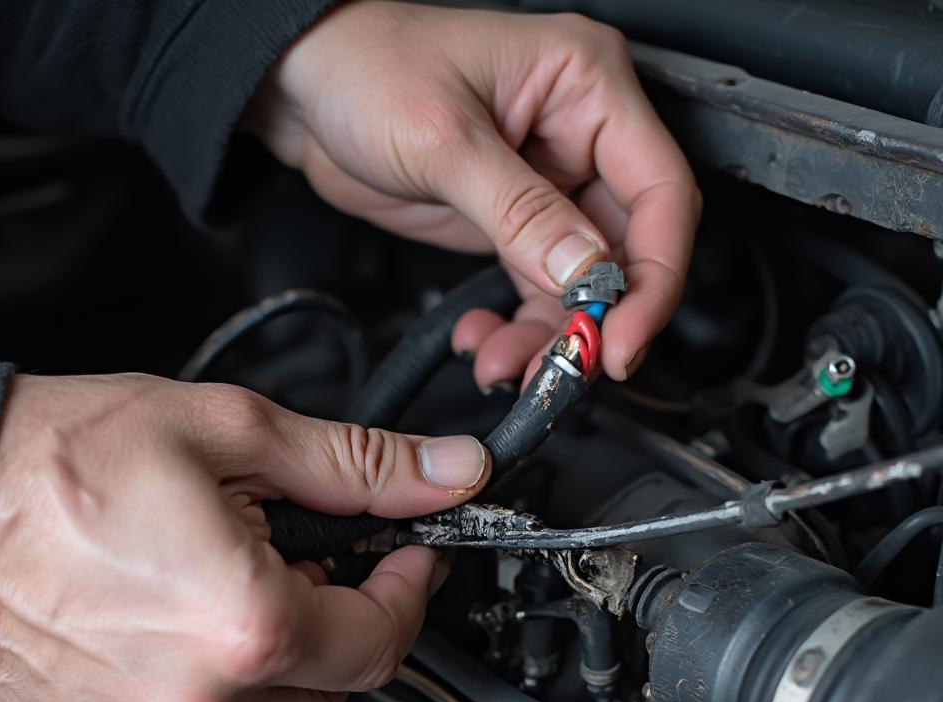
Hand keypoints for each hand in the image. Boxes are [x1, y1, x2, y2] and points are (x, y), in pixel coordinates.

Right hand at [0, 374, 488, 701]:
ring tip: (237, 596)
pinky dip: (208, 696)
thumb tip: (444, 471)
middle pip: (333, 701)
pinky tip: (177, 632)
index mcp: (246, 625)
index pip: (382, 641)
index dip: (409, 593)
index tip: (405, 561)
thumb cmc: (57, 458)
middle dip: (347, 638)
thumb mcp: (232, 433)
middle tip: (319, 574)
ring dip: (279, 673)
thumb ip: (357, 465)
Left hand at [246, 1, 699, 386]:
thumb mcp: (446, 141)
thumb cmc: (367, 68)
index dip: (654, 277)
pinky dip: (517, 329)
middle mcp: (580, 136)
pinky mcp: (514, 225)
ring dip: (550, 337)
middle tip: (569, 369)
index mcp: (588, 87)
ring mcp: (548, 186)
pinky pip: (536, 292)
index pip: (660, 192)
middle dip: (596, 320)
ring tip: (505, 366)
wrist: (305, 91)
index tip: (622, 338)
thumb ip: (521, 212)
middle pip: (628, 250)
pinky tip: (485, 344)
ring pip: (581, 285)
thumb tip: (584, 274)